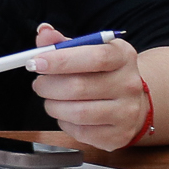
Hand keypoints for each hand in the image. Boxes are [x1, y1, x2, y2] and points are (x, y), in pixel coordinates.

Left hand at [28, 21, 148, 149]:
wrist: (132, 101)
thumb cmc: (101, 72)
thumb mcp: (86, 51)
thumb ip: (62, 42)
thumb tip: (44, 32)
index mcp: (123, 57)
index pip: (95, 57)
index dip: (60, 60)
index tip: (36, 62)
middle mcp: (129, 84)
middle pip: (79, 87)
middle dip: (48, 85)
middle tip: (39, 84)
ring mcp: (127, 112)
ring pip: (77, 112)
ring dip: (53, 106)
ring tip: (51, 99)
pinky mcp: (119, 136)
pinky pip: (80, 132)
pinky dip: (64, 122)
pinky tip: (67, 114)